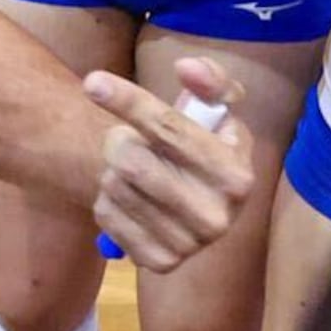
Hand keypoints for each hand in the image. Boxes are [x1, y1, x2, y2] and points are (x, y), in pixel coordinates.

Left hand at [79, 55, 252, 271]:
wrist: (197, 199)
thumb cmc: (203, 144)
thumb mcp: (218, 110)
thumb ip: (211, 81)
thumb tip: (188, 68)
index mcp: (237, 176)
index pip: (170, 129)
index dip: (129, 100)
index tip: (93, 83)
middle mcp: (217, 217)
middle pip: (133, 162)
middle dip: (119, 139)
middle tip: (126, 138)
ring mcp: (189, 245)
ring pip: (115, 187)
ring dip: (113, 169)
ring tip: (134, 168)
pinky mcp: (159, 262)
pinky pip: (106, 217)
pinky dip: (108, 199)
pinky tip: (130, 197)